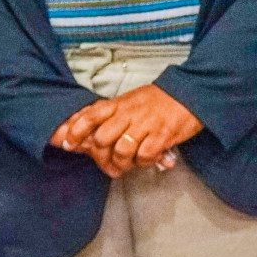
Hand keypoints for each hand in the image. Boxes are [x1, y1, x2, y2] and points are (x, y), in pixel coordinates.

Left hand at [53, 85, 200, 176]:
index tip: (67, 144)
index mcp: (119, 104)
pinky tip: (147, 159)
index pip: (90, 115)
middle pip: (102, 138)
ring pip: (121, 150)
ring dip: (123, 163)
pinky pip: (145, 156)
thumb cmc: (158, 100)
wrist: (190, 92)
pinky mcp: (162, 135)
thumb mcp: (130, 101)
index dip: (75, 131)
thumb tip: (87, 130)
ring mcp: (145, 124)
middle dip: (101, 155)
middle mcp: (129, 113)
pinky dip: (143, 162)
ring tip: (128, 164)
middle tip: (107, 162)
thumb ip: (111, 115)